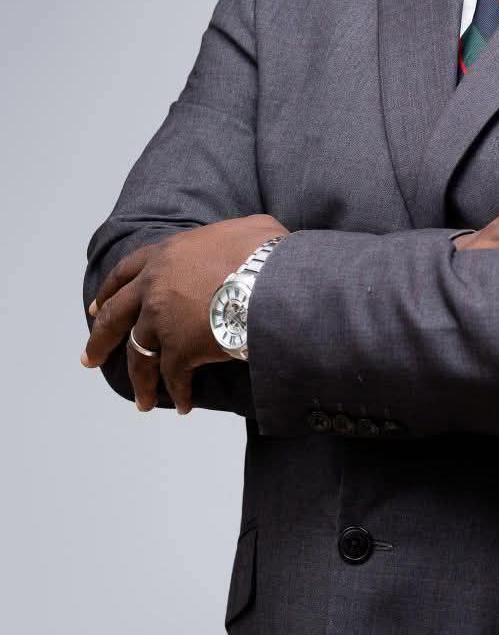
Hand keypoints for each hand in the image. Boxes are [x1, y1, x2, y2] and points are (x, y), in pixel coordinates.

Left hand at [81, 214, 288, 413]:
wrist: (273, 282)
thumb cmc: (266, 253)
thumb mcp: (247, 229)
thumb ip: (230, 235)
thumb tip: (245, 240)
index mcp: (166, 255)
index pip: (125, 272)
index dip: (109, 291)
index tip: (96, 307)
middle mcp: (154, 287)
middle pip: (113, 317)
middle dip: (100, 340)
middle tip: (90, 358)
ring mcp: (163, 321)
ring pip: (138, 356)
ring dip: (140, 381)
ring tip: (143, 402)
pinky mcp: (180, 350)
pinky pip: (174, 378)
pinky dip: (178, 393)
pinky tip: (184, 405)